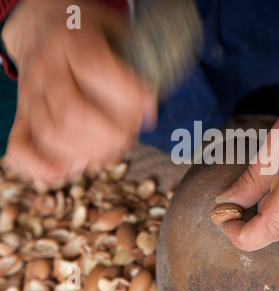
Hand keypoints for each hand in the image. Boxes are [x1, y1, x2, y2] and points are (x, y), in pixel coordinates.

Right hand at [2, 0, 156, 183]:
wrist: (44, 25)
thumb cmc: (91, 33)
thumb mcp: (117, 30)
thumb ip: (135, 63)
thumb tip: (147, 114)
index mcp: (69, 38)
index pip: (95, 68)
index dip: (128, 96)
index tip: (150, 110)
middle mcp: (44, 65)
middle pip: (73, 113)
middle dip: (111, 136)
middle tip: (129, 136)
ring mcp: (28, 92)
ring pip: (51, 135)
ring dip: (89, 153)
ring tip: (111, 149)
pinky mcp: (22, 114)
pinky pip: (20, 148)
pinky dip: (45, 168)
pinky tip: (75, 169)